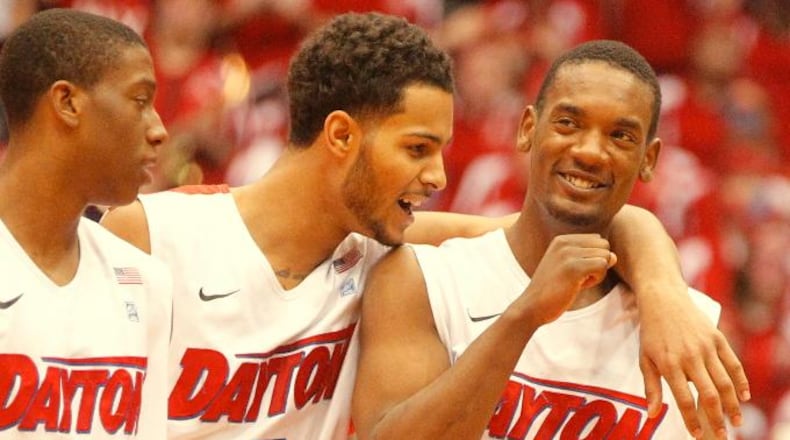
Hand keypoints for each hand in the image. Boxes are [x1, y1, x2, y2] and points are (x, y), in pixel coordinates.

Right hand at [526, 234, 615, 323]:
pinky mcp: (573, 267)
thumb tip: (614, 256)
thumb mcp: (569, 269)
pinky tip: (579, 286)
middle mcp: (564, 242)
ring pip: (605, 255)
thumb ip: (591, 259)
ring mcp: (568, 253)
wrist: (531, 306)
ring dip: (598, 273)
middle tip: (580, 278)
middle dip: (598, 263)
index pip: (597, 240)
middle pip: (604, 245)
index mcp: (561, 240)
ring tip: (578, 282)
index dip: (593, 258)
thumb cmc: (552, 291)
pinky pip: (602, 265)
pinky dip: (597, 279)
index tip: (576, 271)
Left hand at [638, 286, 749, 438]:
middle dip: (717, 418)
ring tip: (736, 422)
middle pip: (709, 394)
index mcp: (669, 364)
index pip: (684, 399)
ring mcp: (706, 347)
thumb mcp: (645, 359)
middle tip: (722, 435)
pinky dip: (741, 381)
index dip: (692, 420)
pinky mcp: (717, 338)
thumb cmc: (652, 333)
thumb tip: (652, 414)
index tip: (698, 434)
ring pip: (725, 382)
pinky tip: (744, 397)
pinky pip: (733, 363)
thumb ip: (651, 388)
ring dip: (732, 405)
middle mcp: (690, 357)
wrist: (663, 300)